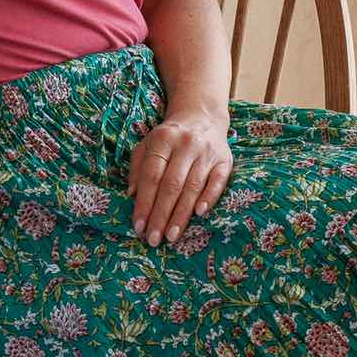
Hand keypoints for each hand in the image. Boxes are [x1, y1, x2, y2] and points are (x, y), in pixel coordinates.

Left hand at [128, 107, 232, 244]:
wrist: (202, 117)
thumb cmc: (170, 138)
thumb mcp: (148, 145)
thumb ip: (137, 168)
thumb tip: (132, 195)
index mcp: (163, 139)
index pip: (152, 175)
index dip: (144, 203)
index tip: (138, 226)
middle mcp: (186, 144)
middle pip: (171, 185)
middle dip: (161, 215)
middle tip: (153, 239)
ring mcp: (207, 152)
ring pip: (192, 187)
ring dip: (181, 215)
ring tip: (171, 236)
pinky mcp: (225, 160)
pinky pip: (217, 182)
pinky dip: (208, 198)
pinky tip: (199, 214)